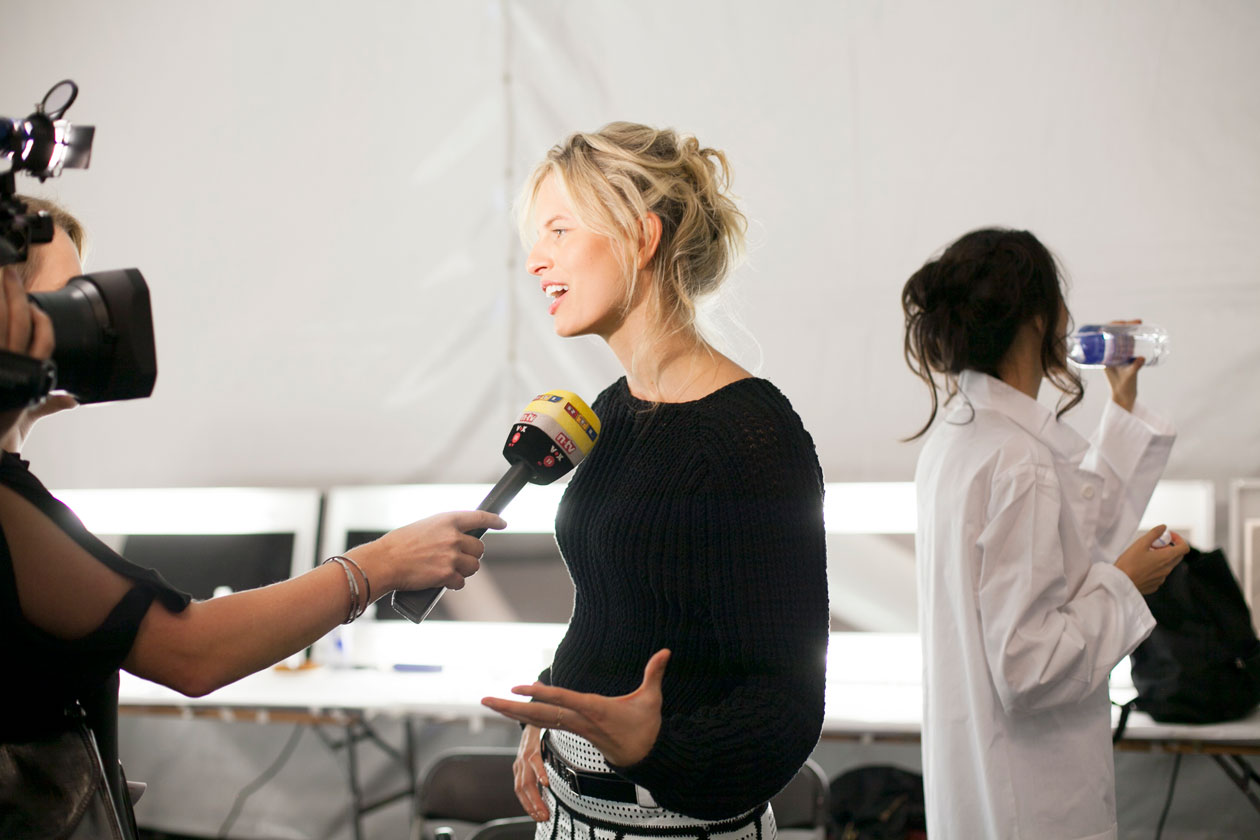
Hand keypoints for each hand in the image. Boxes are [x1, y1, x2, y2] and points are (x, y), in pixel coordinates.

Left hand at [0, 272, 54, 440]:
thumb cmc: (6, 432)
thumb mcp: (29, 416)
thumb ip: (52, 404)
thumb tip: (72, 399)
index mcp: (32, 374)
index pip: (44, 340)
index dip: (41, 320)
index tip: (35, 305)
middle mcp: (16, 365)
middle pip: (20, 321)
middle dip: (15, 294)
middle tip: (8, 273)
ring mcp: (3, 363)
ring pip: (3, 323)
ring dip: (0, 300)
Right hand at [346, 510, 505, 596]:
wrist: (384, 561)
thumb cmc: (398, 545)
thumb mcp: (424, 527)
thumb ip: (444, 531)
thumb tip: (459, 541)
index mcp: (447, 520)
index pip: (479, 517)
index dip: (494, 520)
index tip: (502, 523)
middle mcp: (453, 536)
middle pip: (479, 548)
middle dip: (472, 555)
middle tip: (459, 559)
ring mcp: (451, 556)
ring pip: (473, 567)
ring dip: (465, 571)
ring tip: (449, 570)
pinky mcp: (446, 574)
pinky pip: (460, 582)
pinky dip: (454, 584)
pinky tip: (444, 582)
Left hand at [481, 649, 669, 767]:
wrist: (643, 758)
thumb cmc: (645, 727)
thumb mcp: (652, 699)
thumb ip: (654, 673)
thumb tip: (666, 651)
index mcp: (596, 710)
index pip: (564, 700)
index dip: (542, 693)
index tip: (520, 687)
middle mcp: (579, 720)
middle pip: (539, 715)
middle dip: (511, 708)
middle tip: (486, 700)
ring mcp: (574, 727)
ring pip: (538, 721)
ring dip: (512, 712)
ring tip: (489, 703)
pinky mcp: (573, 730)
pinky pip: (545, 723)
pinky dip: (527, 715)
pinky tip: (513, 709)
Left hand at [513, 725, 549, 821]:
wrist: (533, 711)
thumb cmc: (535, 736)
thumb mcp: (533, 754)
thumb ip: (535, 769)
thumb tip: (545, 785)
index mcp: (519, 767)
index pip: (520, 791)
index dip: (527, 805)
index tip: (536, 816)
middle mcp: (519, 763)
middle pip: (522, 790)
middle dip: (531, 806)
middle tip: (541, 817)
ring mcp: (524, 756)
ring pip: (527, 781)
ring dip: (535, 798)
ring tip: (543, 810)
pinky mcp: (532, 747)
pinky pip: (535, 763)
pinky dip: (540, 774)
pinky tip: (545, 783)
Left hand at [1104, 319, 1143, 411]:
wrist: (1124, 396)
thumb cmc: (1122, 387)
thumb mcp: (1128, 376)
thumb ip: (1134, 368)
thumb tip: (1141, 358)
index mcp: (1104, 356)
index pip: (1105, 337)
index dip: (1112, 327)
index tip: (1121, 322)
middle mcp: (1109, 354)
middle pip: (1114, 334)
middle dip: (1123, 325)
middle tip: (1136, 322)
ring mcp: (1117, 355)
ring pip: (1121, 338)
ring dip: (1129, 329)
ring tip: (1138, 323)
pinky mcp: (1125, 358)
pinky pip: (1127, 344)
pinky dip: (1133, 337)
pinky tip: (1139, 332)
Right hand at [1115, 525, 1188, 594]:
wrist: (1120, 583)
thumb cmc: (1129, 563)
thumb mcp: (1140, 543)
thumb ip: (1154, 533)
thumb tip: (1163, 527)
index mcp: (1166, 558)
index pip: (1184, 548)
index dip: (1178, 539)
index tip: (1167, 536)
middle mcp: (1167, 569)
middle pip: (1176, 556)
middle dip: (1168, 547)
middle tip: (1153, 545)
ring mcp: (1161, 578)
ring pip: (1167, 565)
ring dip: (1160, 558)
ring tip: (1144, 556)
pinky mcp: (1154, 585)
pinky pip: (1159, 574)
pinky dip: (1154, 568)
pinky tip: (1141, 567)